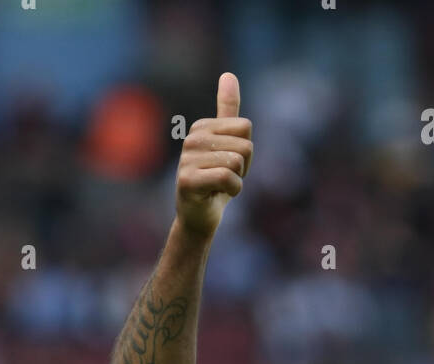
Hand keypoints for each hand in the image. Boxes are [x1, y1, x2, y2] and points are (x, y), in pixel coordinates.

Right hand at [175, 72, 252, 239]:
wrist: (198, 217)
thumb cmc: (214, 181)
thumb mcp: (226, 144)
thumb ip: (228, 111)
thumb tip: (228, 74)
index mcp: (202, 126)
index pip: (246, 128)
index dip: (245, 152)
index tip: (229, 164)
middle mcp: (192, 138)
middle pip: (245, 145)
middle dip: (242, 167)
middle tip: (224, 178)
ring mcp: (187, 159)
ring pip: (237, 162)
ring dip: (237, 181)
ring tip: (219, 187)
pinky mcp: (187, 180)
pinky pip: (227, 178)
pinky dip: (233, 190)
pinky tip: (219, 195)